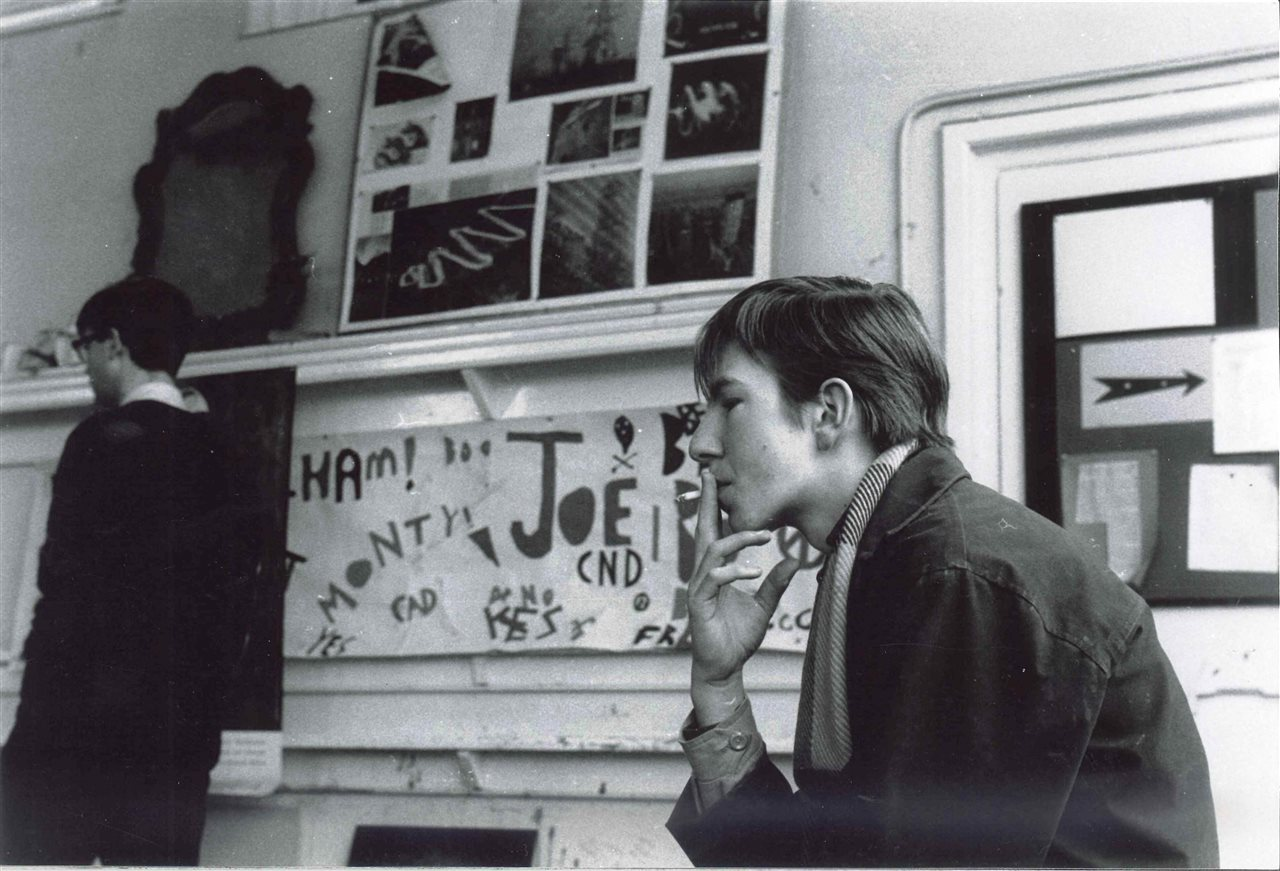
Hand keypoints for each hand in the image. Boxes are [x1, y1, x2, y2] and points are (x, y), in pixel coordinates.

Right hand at [687, 468, 798, 724]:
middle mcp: (704, 573)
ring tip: (762, 535)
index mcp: (716, 570)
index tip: (715, 481)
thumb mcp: (763, 606)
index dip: (714, 507)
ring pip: (712, 551)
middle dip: (705, 502)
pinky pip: (713, 579)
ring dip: (737, 539)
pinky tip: (753, 571)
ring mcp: (699, 587)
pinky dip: (733, 571)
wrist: (724, 667)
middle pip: (703, 530)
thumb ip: (775, 583)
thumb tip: (794, 560)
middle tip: (708, 475)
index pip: (714, 532)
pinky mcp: (698, 603)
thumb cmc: (738, 637)